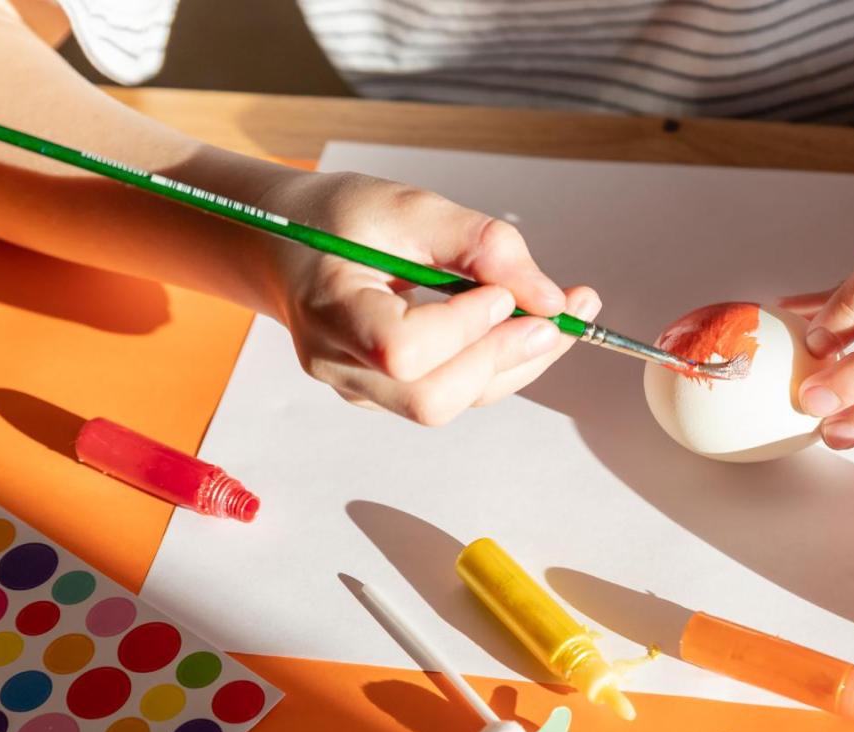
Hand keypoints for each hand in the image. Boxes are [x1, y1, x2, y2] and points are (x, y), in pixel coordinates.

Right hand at [255, 171, 598, 423]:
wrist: (289, 245)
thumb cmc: (339, 219)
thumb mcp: (409, 208)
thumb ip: (481, 245)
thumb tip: (550, 298)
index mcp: (330, 311)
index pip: (402, 351)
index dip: (462, 330)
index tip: (501, 291)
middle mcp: (341, 366)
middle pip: (433, 398)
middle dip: (506, 356)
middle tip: (564, 313)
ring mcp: (364, 390)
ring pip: (455, 401)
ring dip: (518, 361)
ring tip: (564, 313)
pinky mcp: (391, 394)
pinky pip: (457, 392)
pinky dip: (501, 362)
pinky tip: (527, 324)